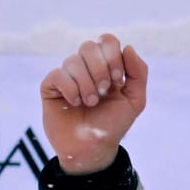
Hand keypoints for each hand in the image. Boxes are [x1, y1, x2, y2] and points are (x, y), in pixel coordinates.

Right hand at [39, 34, 148, 174]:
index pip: (107, 41)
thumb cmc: (113, 124)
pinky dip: (71, 90)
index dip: (113, 56)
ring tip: (91, 103)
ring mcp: (67, 75)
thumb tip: (128, 47)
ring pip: (73, 61)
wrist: (93, 147)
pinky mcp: (51, 85)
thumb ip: (138, 73)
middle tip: (104, 91)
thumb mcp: (135, 101)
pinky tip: (74, 103)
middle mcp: (86, 68)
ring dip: (87, 84)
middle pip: (89, 46)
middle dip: (100, 69)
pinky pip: (59, 74)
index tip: (118, 79)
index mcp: (107, 67)